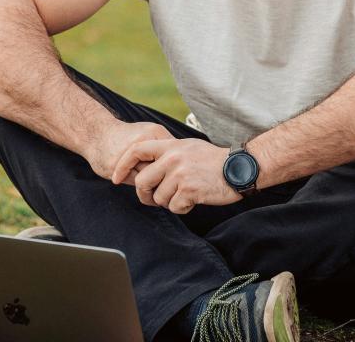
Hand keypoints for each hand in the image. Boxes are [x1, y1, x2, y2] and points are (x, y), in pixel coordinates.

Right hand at [86, 121, 171, 182]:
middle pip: (163, 167)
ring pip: (149, 177)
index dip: (177, 167)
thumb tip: (185, 163)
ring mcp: (127, 154)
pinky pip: (135, 182)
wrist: (95, 133)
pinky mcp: (116, 166)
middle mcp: (141, 142)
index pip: (174, 156)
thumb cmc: (126, 136)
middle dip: (167, 178)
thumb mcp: (147, 132)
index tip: (178, 174)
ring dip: (156, 184)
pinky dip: (143, 187)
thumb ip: (163, 144)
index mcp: (154, 132)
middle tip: (171, 185)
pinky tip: (145, 188)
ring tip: (159, 188)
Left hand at [110, 138, 241, 213]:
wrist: (239, 168)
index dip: (122, 165)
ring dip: (168, 202)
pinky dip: (182, 208)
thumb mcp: (189, 148)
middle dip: (144, 195)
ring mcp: (180, 174)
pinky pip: (174, 207)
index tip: (115, 177)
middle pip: (141, 181)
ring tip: (184, 195)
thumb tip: (148, 169)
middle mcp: (173, 158)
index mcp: (171, 146)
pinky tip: (194, 200)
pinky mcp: (189, 190)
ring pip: (158, 198)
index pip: (136, 150)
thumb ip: (169, 155)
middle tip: (152, 199)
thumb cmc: (215, 161)